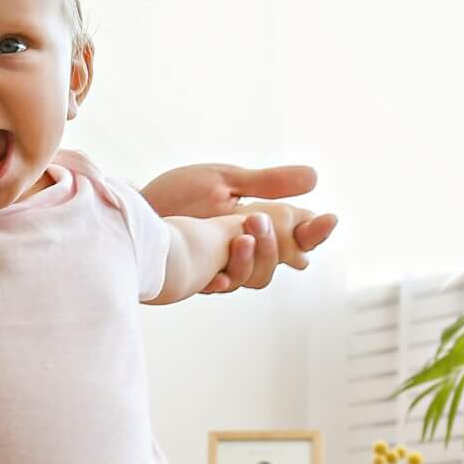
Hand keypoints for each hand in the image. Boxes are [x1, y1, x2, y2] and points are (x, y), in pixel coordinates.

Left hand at [143, 162, 337, 293]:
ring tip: (242, 231)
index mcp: (260, 223)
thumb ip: (266, 182)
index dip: (316, 231)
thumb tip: (314, 177)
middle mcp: (248, 249)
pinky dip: (226, 277)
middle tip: (261, 216)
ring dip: (256, 257)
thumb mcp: (225, 179)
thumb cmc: (178, 193)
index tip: (329, 218)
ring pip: (258, 278)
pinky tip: (221, 271)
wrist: (134, 211)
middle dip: (281, 242)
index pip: (300, 234)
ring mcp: (226, 266)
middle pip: (286, 261)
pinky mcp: (201, 279)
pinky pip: (222, 286)